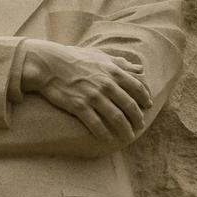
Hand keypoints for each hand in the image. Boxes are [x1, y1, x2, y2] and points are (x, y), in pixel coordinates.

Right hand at [19, 41, 152, 144]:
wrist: (48, 64)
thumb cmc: (74, 58)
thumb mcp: (100, 56)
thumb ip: (120, 63)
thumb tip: (139, 68)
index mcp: (112, 71)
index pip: (137, 87)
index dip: (145, 99)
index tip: (148, 106)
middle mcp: (106, 84)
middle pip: (129, 105)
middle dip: (137, 118)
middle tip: (140, 126)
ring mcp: (93, 96)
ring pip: (116, 117)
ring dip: (125, 130)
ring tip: (128, 137)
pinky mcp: (79, 106)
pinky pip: (96, 124)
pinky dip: (105, 134)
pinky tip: (108, 140)